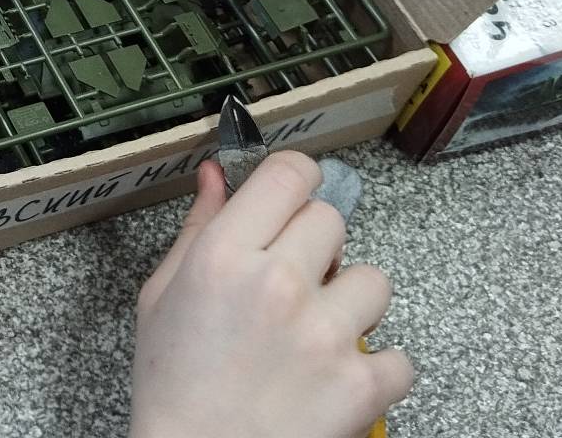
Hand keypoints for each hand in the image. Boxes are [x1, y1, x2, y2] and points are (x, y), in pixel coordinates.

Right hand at [129, 154, 412, 437]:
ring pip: (374, 281)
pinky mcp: (360, 384)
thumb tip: (217, 174)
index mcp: (223, 255)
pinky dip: (377, 370)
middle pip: (332, 220)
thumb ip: (197, 228)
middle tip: (293, 284)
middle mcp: (278, 283)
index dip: (297, 181)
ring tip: (318, 335)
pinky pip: (399, 356)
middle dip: (316, 248)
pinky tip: (338, 379)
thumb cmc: (174, 387)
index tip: (293, 200)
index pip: (290, 175)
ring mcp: (324, 334)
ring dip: (352, 304)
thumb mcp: (163, 295)